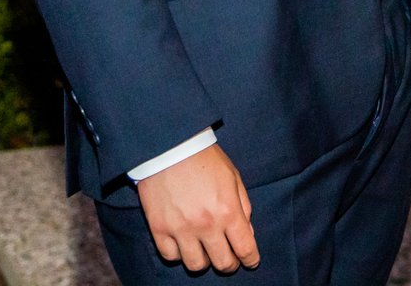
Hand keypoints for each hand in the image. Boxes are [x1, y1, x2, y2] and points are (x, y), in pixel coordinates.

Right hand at [137, 143, 258, 272]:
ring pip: (196, 265)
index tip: (250, 261)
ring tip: (205, 250)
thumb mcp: (233, 177)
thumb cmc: (205, 158)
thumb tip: (247, 232)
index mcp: (228, 211)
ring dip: (204, 261)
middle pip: (222, 263)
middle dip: (230, 264)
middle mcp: (206, 224)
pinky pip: (171, 256)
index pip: (245, 249)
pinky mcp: (159, 228)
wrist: (169, 145)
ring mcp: (180, 229)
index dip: (251, 259)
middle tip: (229, 258)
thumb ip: (243, 206)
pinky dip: (179, 254)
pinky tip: (184, 243)